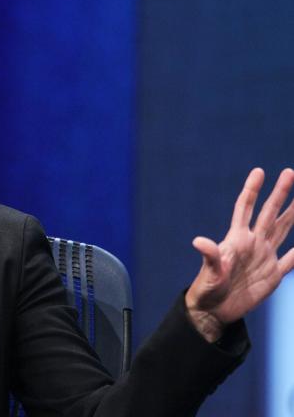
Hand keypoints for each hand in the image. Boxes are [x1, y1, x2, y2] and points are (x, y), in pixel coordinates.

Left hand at [186, 168, 293, 341]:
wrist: (214, 311)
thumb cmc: (207, 289)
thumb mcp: (209, 272)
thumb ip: (210, 256)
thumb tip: (198, 241)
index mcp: (237, 239)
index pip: (245, 208)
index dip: (252, 190)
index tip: (259, 171)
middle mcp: (253, 244)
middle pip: (269, 213)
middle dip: (280, 193)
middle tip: (290, 172)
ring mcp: (264, 257)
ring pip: (283, 230)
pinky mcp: (273, 275)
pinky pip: (291, 260)